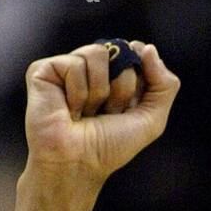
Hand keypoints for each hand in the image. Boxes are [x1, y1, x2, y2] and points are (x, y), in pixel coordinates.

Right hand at [24, 41, 179, 181]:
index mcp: (116, 77)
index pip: (137, 54)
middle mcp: (93, 69)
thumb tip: (148, 48)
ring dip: (99, 92)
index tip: (128, 108)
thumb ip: (164, 86)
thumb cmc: (110, 147)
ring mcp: (68, 66)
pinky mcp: (46, 68)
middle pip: (120, 53)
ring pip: (98, 53)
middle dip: (121, 89)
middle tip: (105, 113)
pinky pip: (75, 63)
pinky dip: (78, 92)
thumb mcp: (151, 120)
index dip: (139, 80)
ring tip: (86, 112)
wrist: (77, 162)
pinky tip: (69, 108)